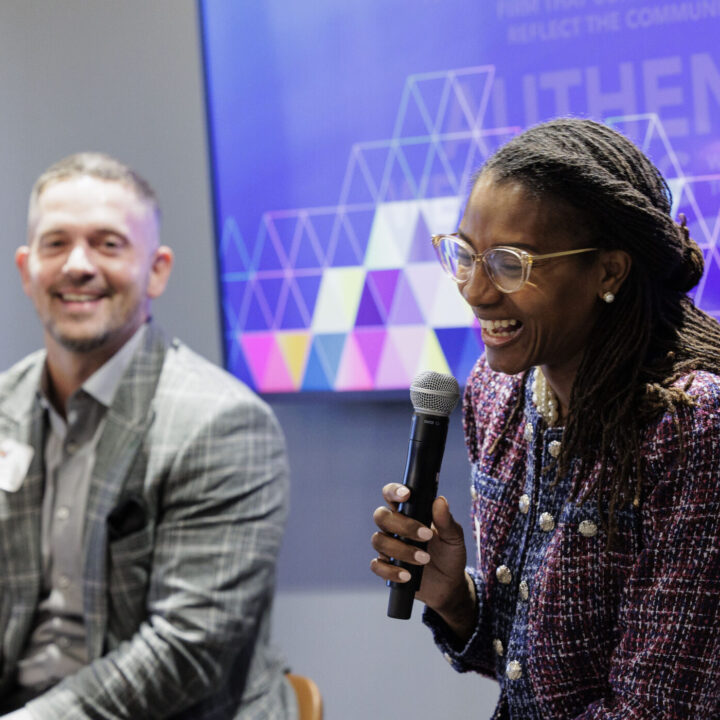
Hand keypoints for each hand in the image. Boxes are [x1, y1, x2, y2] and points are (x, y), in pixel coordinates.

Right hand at [371, 483, 475, 639]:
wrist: (449, 584)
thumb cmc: (450, 554)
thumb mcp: (454, 538)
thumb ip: (446, 521)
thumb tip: (440, 501)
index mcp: (409, 512)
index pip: (392, 494)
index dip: (394, 491)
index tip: (406, 495)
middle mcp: (394, 527)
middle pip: (381, 516)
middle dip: (403, 525)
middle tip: (426, 536)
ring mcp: (388, 547)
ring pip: (378, 540)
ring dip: (401, 550)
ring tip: (424, 559)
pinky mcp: (386, 567)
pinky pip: (377, 566)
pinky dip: (391, 571)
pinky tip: (407, 575)